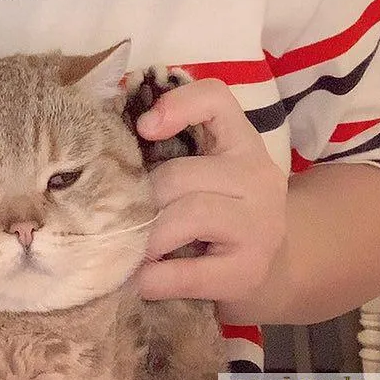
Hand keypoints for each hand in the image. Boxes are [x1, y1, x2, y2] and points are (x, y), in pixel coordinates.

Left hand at [133, 78, 286, 318]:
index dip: (177, 105)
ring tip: (125, 247)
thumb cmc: (219, 207)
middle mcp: (258, 176)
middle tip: (115, 214)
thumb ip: (169, 147)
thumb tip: (104, 149)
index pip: (216, 99)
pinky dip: (156, 278)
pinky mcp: (250, 271)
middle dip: (141, 197)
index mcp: (241, 140)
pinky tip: (140, 280)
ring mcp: (260, 225)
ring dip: (147, 236)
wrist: (275, 268)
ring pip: (187, 215)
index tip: (142, 127)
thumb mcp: (206, 166)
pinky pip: (191, 273)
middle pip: (180, 173)